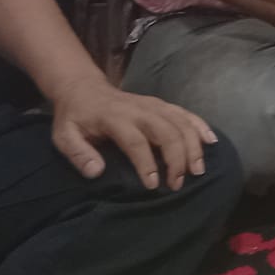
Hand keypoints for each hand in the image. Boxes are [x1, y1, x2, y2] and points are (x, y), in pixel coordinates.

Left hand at [50, 80, 213, 190]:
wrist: (83, 89)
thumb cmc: (74, 117)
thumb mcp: (63, 136)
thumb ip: (78, 154)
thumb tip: (97, 172)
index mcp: (114, 117)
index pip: (135, 141)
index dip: (146, 163)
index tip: (152, 185)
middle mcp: (139, 109)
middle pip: (166, 131)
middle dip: (176, 158)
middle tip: (177, 183)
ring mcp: (154, 105)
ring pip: (181, 122)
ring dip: (192, 146)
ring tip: (197, 170)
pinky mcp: (162, 104)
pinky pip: (186, 113)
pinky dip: (200, 126)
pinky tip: (211, 141)